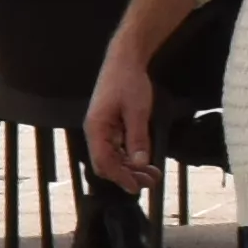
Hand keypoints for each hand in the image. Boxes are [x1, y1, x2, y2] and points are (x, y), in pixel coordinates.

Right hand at [81, 42, 157, 195]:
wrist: (125, 59)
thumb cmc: (129, 82)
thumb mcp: (138, 111)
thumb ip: (138, 138)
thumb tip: (140, 164)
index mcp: (96, 128)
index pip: (104, 161)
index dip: (120, 177)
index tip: (137, 187)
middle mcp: (95, 131)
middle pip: (105, 163)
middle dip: (126, 175)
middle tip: (150, 182)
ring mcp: (102, 128)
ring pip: (112, 157)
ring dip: (129, 168)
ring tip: (152, 174)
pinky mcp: (109, 124)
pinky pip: (116, 147)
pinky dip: (129, 157)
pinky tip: (143, 160)